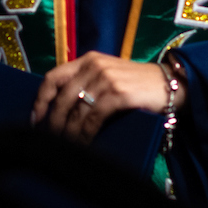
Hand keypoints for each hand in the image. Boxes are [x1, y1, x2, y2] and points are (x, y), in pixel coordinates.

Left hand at [32, 52, 173, 141]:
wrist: (172, 84)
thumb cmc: (138, 85)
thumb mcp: (109, 76)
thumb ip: (87, 84)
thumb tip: (60, 110)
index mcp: (88, 60)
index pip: (53, 77)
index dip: (40, 100)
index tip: (35, 119)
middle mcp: (94, 66)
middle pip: (62, 97)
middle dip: (53, 122)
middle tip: (50, 140)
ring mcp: (107, 79)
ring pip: (76, 110)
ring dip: (68, 132)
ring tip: (65, 147)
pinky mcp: (119, 94)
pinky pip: (94, 118)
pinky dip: (85, 134)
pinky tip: (84, 144)